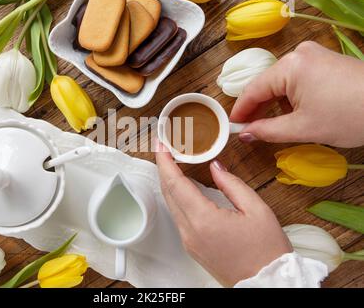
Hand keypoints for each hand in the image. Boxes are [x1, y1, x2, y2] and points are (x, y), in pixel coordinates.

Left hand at [155, 141, 291, 286]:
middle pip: (168, 193)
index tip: (160, 144)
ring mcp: (189, 242)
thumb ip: (231, 184)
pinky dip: (178, 199)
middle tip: (165, 149)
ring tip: (174, 164)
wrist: (268, 284)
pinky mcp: (193, 248)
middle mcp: (189, 231)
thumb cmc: (267, 250)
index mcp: (203, 220)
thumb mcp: (256, 209)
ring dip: (169, 184)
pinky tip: (185, 188)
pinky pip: (179, 218)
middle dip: (163, 168)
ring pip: (172, 206)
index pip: (175, 184)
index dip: (165, 161)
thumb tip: (215, 167)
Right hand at [230, 41, 363, 147]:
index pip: (253, 89)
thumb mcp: (303, 128)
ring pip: (282, 82)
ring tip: (271, 126)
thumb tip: (245, 134)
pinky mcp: (326, 61)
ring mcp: (314, 55)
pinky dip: (291, 97)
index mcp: (290, 66)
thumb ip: (268, 131)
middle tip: (249, 130)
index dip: (241, 111)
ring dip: (275, 104)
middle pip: (267, 84)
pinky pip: (298, 79)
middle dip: (258, 108)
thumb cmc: (349, 116)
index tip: (232, 127)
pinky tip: (293, 114)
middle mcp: (299, 54)